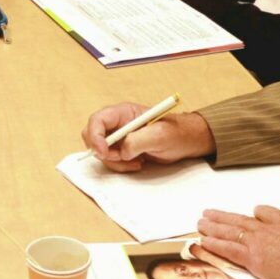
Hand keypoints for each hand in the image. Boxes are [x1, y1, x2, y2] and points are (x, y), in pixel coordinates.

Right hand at [81, 104, 214, 171]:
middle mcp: (117, 123)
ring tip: (137, 161)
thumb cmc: (177, 133)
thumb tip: (121, 151)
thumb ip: (137, 140)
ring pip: (101, 152)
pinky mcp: (122, 149)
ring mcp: (119, 137)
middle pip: (93, 136)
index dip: (95, 136)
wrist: (187, 142)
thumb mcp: (160, 135)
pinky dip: (120, 166)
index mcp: (123, 112)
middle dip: (104, 151)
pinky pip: (111, 160)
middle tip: (122, 158)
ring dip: (115, 161)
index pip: (97, 120)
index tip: (104, 152)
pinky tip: (138, 163)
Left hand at [196, 206, 279, 278]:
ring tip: (200, 222)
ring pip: (232, 232)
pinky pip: (229, 249)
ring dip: (214, 227)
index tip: (254, 211)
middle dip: (226, 217)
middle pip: (245, 221)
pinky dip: (215, 244)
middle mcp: (273, 232)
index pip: (272, 216)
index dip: (261, 214)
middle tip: (211, 213)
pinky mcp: (254, 259)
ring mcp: (261, 244)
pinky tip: (203, 240)